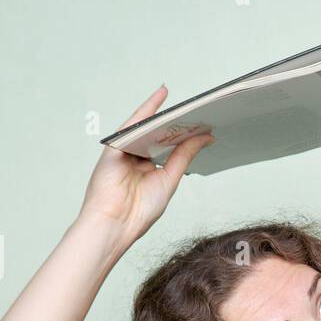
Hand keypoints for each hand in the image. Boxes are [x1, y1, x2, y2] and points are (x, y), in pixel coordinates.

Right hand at [77, 85, 216, 246]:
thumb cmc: (140, 210)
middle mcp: (136, 156)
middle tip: (201, 109)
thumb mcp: (170, 178)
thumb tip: (205, 137)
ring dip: (166, 112)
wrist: (117, 223)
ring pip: (147, 125)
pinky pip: (132, 122)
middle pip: (159, 133)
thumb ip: (184, 155)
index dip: (186, 134)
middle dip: (179, 122)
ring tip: (188, 102)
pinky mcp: (115, 144)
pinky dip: (146, 109)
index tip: (206, 123)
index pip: (168, 145)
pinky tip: (160, 97)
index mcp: (148, 167)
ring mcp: (125, 149)